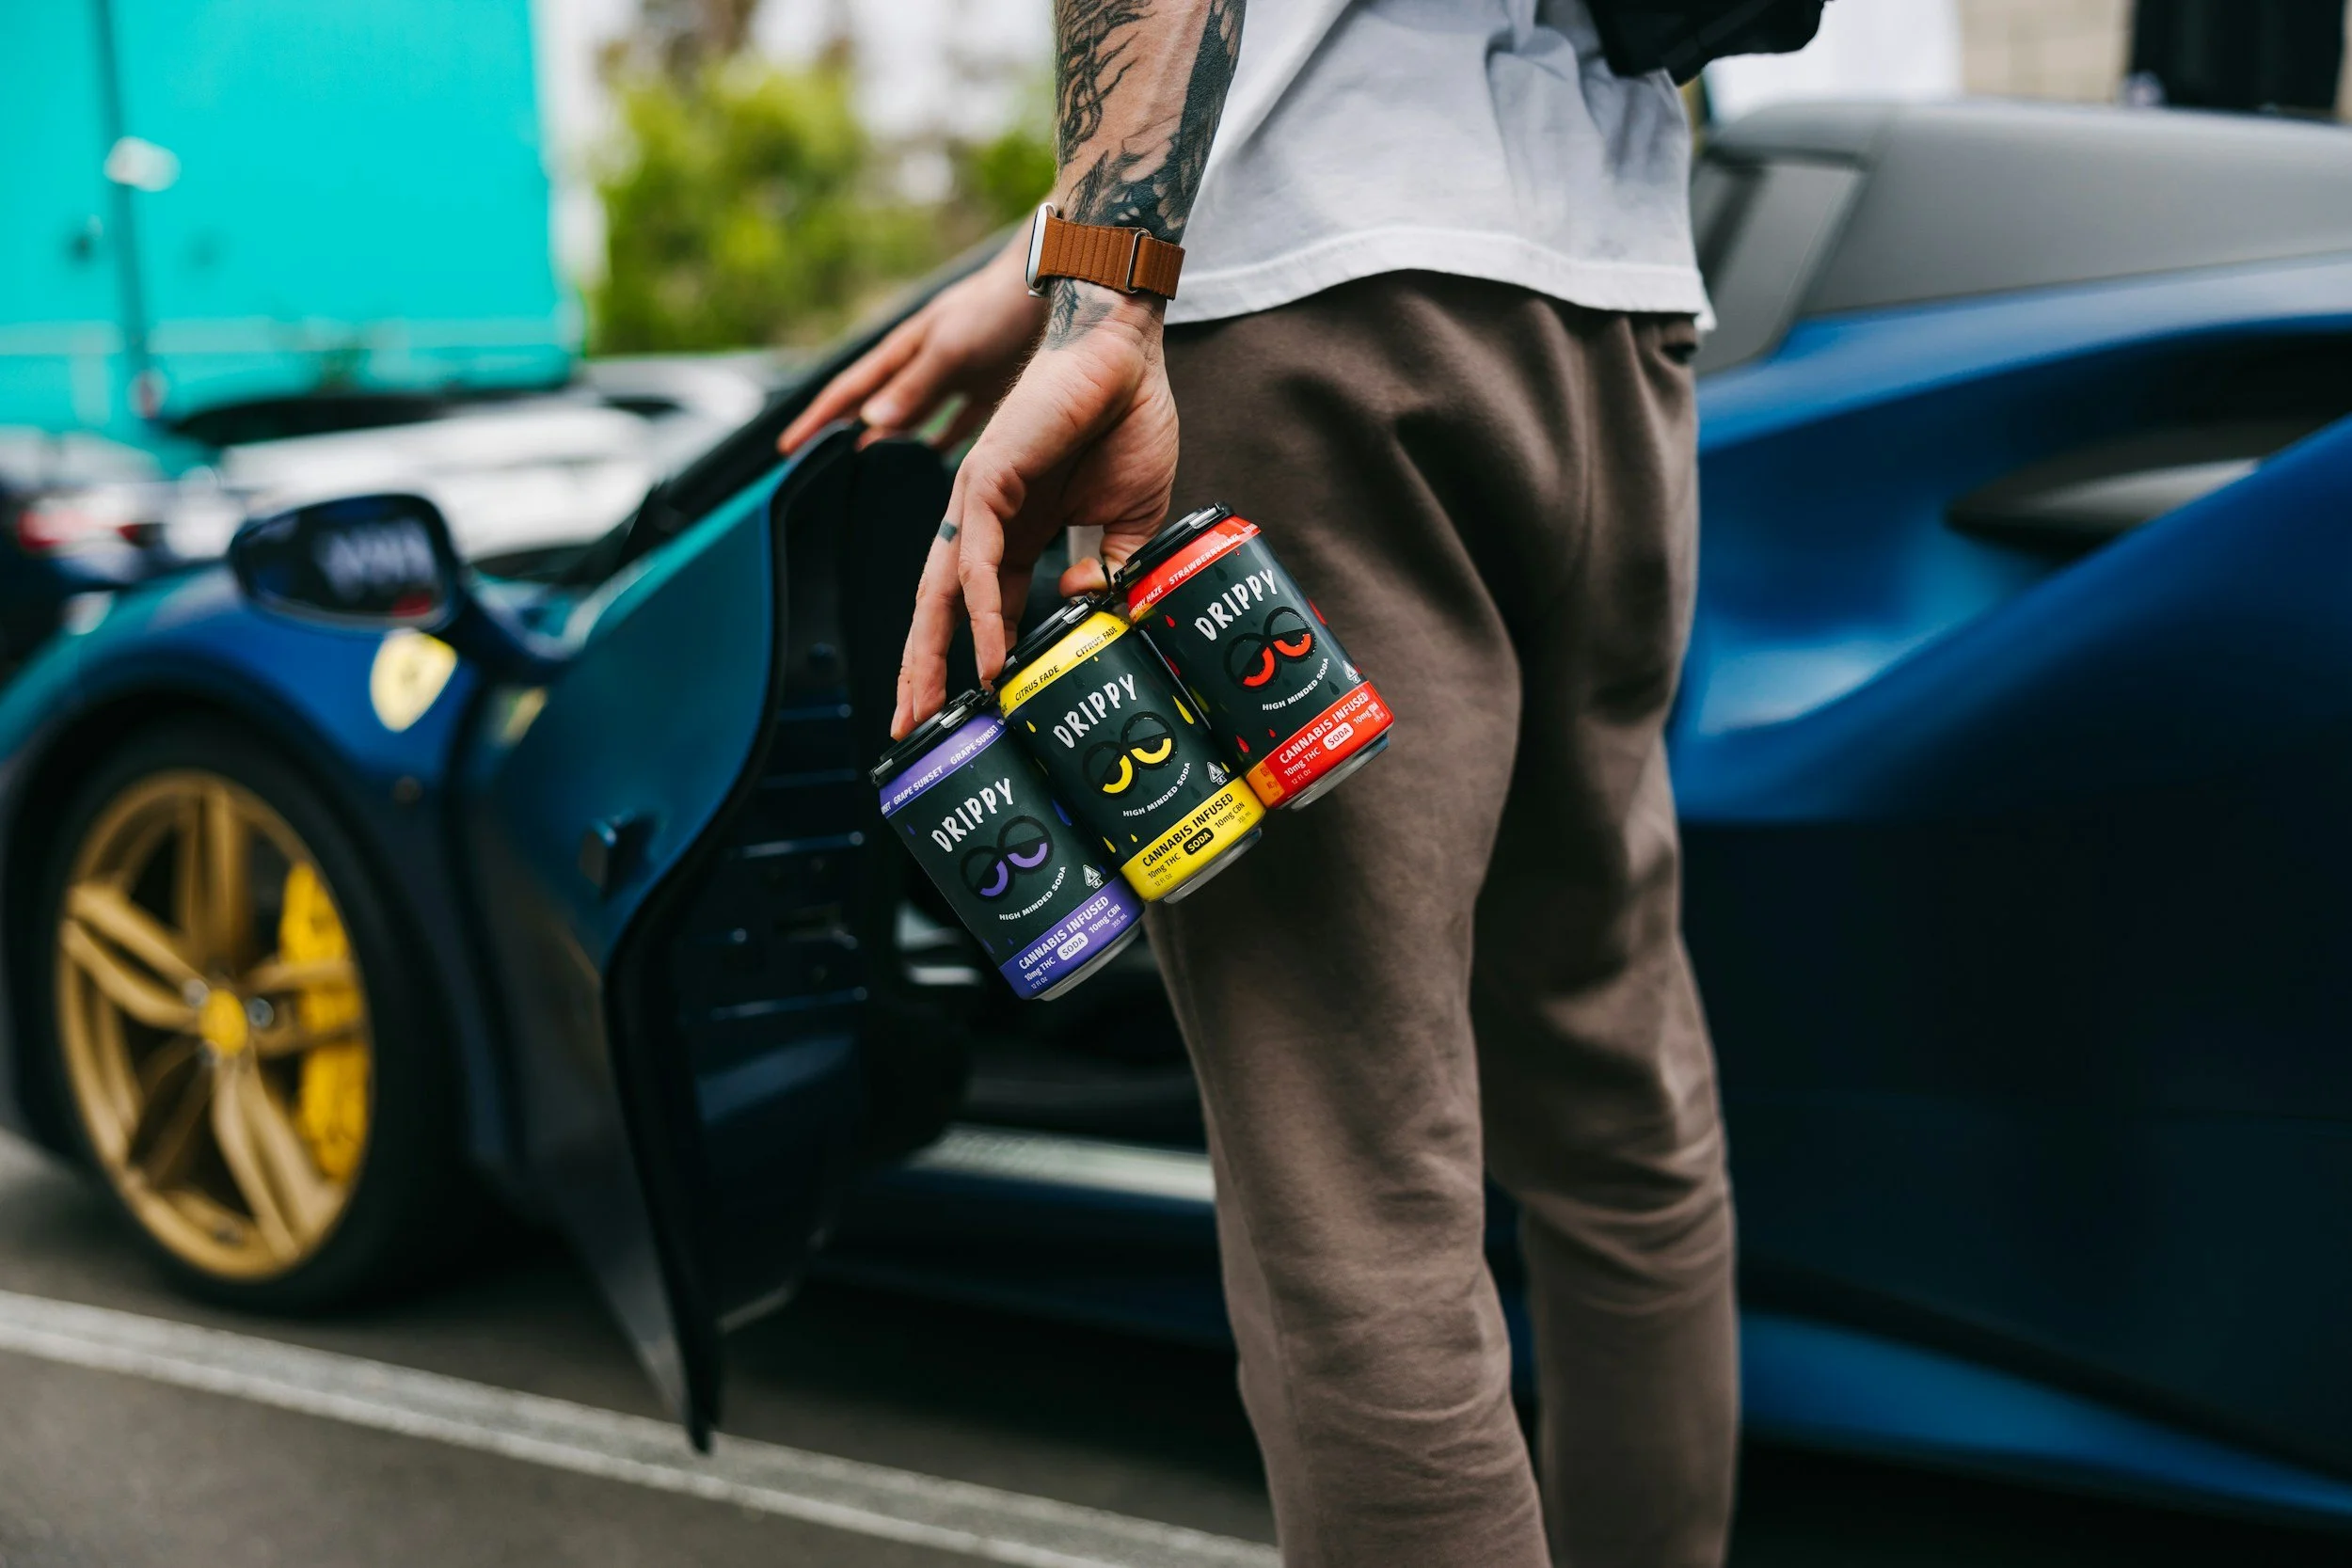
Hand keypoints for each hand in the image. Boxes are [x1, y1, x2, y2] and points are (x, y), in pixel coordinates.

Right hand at [778, 236, 1044, 455]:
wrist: (1059, 284)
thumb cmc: (1000, 308)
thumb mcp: (952, 349)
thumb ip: (914, 388)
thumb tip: (869, 425)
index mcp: (905, 349)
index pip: (848, 392)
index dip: (816, 421)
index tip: (786, 450)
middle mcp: (925, 362)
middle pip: (874, 406)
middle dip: (843, 433)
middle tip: (817, 465)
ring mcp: (956, 375)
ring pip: (912, 416)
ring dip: (889, 440)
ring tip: (865, 467)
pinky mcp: (991, 387)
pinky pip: (957, 423)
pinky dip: (942, 442)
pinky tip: (936, 459)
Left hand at [891, 287, 1175, 737]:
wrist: (1127, 352)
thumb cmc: (1129, 421)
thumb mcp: (1128, 520)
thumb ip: (1107, 570)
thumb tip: (1082, 613)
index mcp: (1019, 533)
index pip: (984, 609)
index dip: (978, 659)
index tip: (978, 713)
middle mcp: (987, 521)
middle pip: (942, 611)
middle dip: (923, 672)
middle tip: (911, 731)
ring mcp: (979, 500)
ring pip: (941, 593)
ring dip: (930, 656)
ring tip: (926, 711)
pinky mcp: (986, 477)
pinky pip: (976, 561)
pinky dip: (979, 612)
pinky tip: (989, 658)